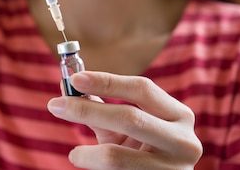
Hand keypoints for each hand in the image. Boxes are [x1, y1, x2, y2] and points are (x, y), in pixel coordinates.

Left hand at [47, 71, 202, 168]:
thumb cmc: (139, 150)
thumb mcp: (124, 127)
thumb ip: (99, 106)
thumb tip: (66, 87)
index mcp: (178, 115)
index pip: (142, 88)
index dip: (107, 81)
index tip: (74, 78)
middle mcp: (183, 141)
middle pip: (129, 118)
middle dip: (87, 109)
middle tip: (55, 105)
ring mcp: (173, 169)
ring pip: (117, 156)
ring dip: (86, 152)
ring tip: (74, 153)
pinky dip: (92, 165)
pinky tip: (83, 162)